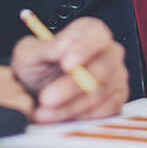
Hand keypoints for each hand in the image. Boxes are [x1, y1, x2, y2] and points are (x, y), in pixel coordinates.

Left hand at [11, 17, 128, 123]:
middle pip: (100, 68)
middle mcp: (108, 51)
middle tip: (46, 98)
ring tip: (44, 112)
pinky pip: (104, 111)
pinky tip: (60, 116)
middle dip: (71, 87)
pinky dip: (79, 116)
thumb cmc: (35, 67)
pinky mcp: (116, 99)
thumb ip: (46, 47)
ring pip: (99, 93)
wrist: (35, 91)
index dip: (85, 49)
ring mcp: (116, 76)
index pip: (97, 34)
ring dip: (69, 106)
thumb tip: (66, 44)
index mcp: (89, 31)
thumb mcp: (29, 53)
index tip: (66, 64)